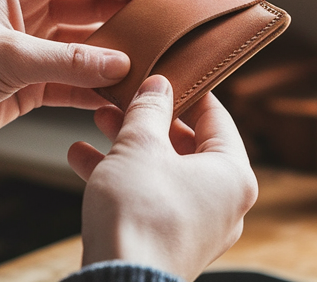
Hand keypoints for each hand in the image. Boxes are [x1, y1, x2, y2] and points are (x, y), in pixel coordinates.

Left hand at [0, 0, 154, 154]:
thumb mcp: (7, 57)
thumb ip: (67, 60)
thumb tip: (119, 62)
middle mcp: (25, 14)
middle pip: (88, 8)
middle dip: (123, 19)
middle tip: (161, 31)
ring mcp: (30, 51)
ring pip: (85, 47)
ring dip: (113, 57)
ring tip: (148, 66)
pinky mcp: (29, 86)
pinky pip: (74, 82)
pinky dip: (95, 89)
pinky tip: (119, 95)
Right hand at [67, 76, 259, 280]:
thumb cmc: (140, 217)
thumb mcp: (140, 145)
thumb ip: (149, 110)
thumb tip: (157, 87)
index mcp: (233, 175)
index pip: (218, 118)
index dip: (189, 91)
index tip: (169, 74)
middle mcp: (224, 204)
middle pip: (188, 146)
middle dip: (149, 120)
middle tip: (123, 99)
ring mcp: (198, 227)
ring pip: (164, 172)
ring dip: (129, 146)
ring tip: (98, 122)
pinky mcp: (170, 243)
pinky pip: (151, 199)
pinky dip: (124, 179)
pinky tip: (84, 159)